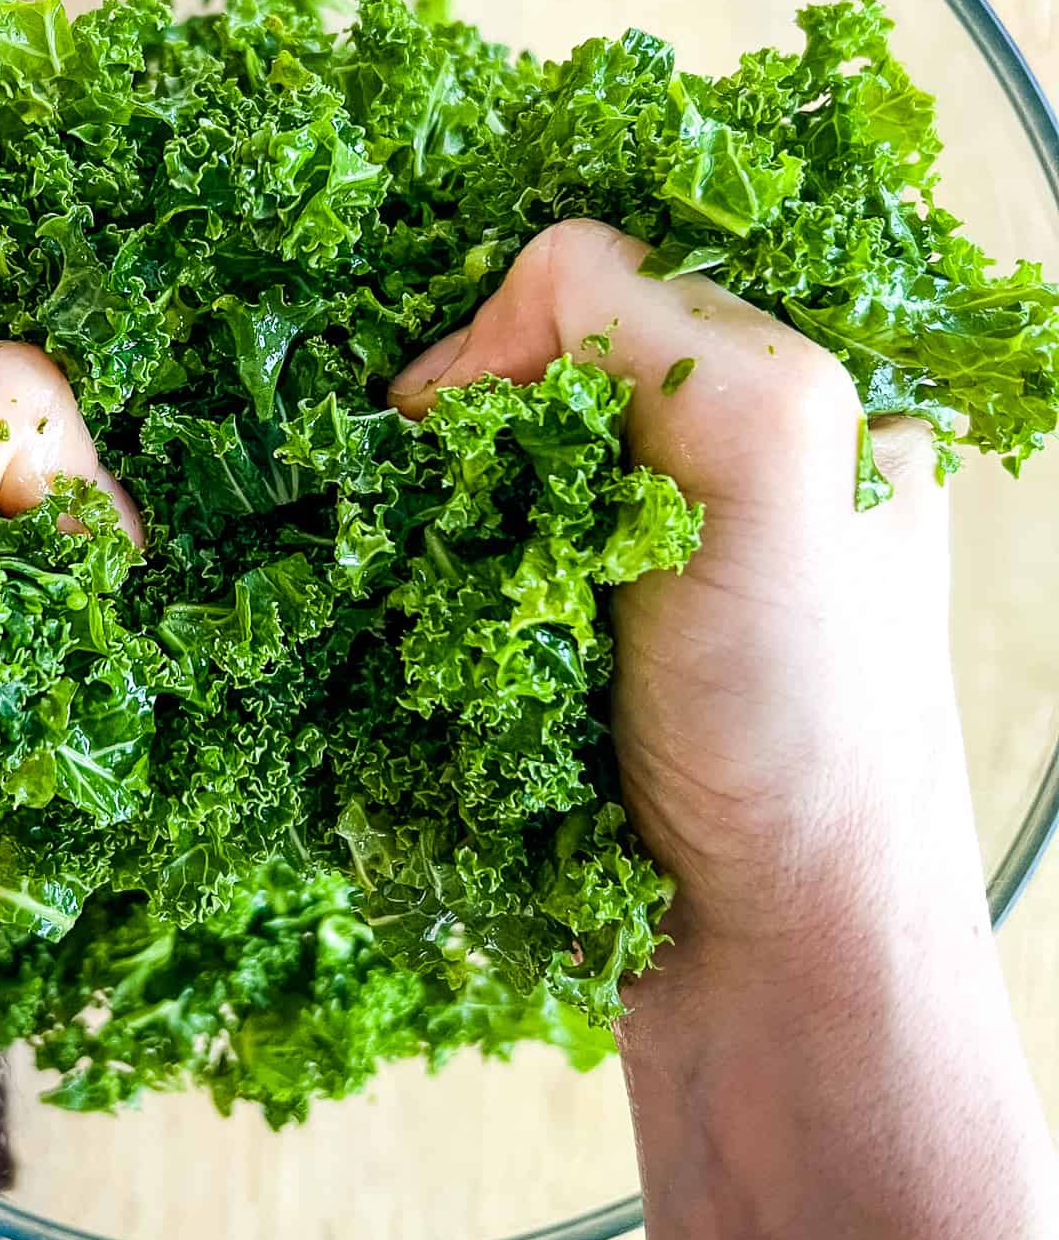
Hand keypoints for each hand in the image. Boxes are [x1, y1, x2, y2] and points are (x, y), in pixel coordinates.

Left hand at [0, 339, 136, 1008]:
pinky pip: (95, 663)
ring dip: (84, 610)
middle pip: (41, 459)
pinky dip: (98, 681)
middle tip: (12, 599)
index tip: (11, 503)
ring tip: (19, 667)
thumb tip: (90, 511)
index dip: (10, 423)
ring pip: (83, 563)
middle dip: (57, 518)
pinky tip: (52, 709)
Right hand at [391, 217, 984, 981]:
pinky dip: (431, 584)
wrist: (770, 963)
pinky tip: (436, 632)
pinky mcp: (594, 645)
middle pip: (535, 368)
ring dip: (435, 517)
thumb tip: (505, 310)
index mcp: (808, 390)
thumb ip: (668, 336)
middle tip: (441, 523)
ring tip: (442, 596)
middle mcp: (734, 461)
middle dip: (463, 432)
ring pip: (492, 468)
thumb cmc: (802, 729)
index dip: (510, 333)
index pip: (608, 276)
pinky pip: (479, 565)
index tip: (446, 429)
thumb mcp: (778, 475)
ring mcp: (654, 559)